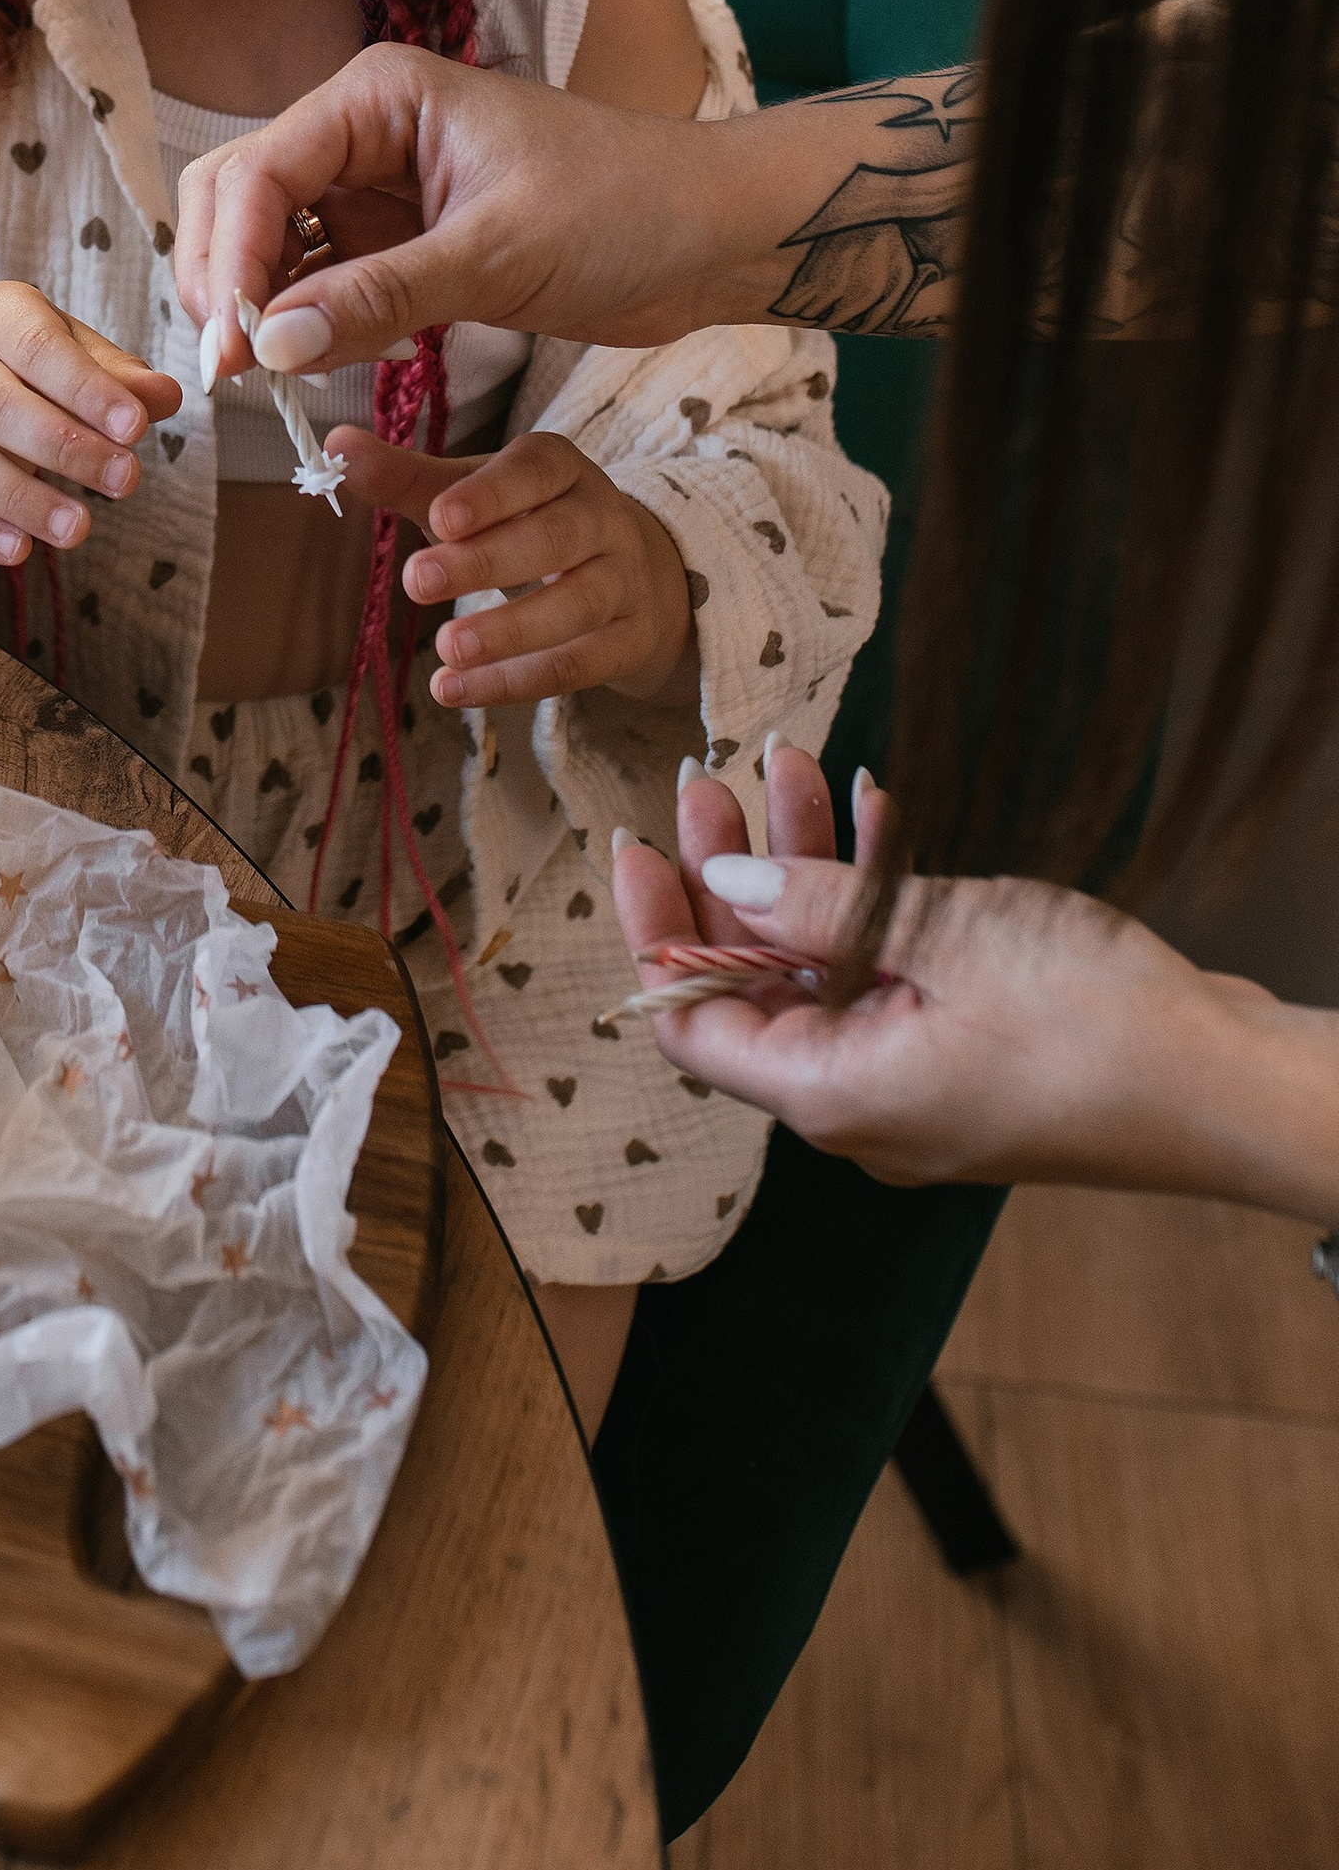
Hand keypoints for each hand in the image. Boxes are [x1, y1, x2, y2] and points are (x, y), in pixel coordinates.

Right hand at [0, 284, 181, 570]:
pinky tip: (20, 550)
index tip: (137, 429)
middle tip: (127, 481)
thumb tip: (165, 396)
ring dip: (21, 498)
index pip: (35, 345)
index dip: (86, 388)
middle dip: (64, 447)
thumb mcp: (82, 365)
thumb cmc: (35, 378)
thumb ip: (123, 381)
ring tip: (79, 529)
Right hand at [174, 47, 730, 378]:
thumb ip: (377, 297)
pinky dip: (305, 325)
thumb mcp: (499, 255)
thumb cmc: (627, 208)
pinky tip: (318, 367)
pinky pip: (320, 282)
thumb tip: (269, 346)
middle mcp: (362, 132)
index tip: (234, 353)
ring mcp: (376, 189)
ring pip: (269, 245)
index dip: (231, 263)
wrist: (714, 233)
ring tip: (269, 382)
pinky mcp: (400, 243)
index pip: (258, 172)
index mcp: (379, 96)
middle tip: (235, 371)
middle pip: (237, 197)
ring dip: (257, 307)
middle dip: (224, 279)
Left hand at [335, 424, 698, 710]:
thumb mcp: (470, 496)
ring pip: (578, 605)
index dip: (490, 493)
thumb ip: (405, 477)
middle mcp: (601, 517)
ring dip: (509, 631)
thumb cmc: (524, 522)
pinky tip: (455, 691)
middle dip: (487, 562)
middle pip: (556, 537)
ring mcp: (623, 581)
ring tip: (445, 650)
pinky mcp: (628, 640)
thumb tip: (334, 447)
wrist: (627, 573)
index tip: (439, 516)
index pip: (534, 470)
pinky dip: (516, 681)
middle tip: (417, 582)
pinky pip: (578, 664)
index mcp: (560, 468)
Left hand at [608, 743, 1284, 1196]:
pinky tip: (877, 814)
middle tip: (713, 782)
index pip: (693, 1026)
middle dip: (729, 877)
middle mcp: (862, 1104)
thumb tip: (726, 884)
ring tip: (791, 765)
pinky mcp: (970, 1059)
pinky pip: (889, 976)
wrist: (1233, 1085)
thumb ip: (820, 908)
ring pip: (824, 968)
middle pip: (755, 988)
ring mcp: (918, 1085)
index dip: (653, 935)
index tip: (637, 846)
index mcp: (834, 1096)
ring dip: (805, 869)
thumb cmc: (1099, 1024)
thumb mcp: (945, 937)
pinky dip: (872, 900)